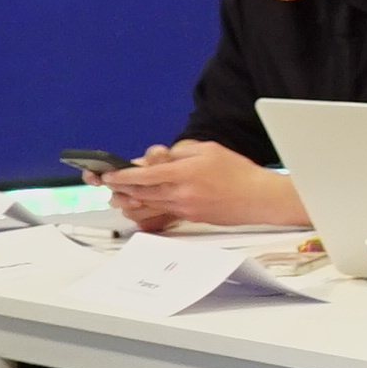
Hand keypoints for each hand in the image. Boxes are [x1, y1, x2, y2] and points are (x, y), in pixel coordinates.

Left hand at [104, 139, 302, 230]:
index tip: (109, 174)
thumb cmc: (238, 172)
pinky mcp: (190, 217)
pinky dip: (148, 208)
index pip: (145, 175)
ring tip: (119, 196)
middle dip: (121, 189)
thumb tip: (161, 158)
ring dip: (131, 200)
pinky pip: (162, 212)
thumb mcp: (209, 150)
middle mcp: (181, 193)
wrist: (258, 198)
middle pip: (141, 193)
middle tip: (108, 185)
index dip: (123, 175)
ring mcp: (185, 208)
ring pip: (148, 205)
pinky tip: (142, 204)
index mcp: (184, 172)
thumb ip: (181, 151)